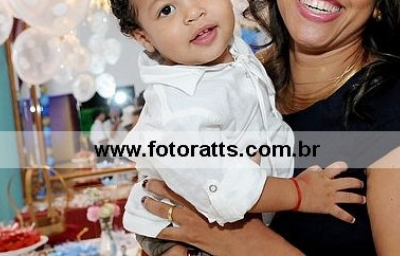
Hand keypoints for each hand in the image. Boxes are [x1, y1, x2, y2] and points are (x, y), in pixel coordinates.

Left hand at [141, 179, 302, 255]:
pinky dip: (157, 232)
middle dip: (155, 187)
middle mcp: (196, 206)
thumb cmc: (250, 219)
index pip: (185, 181)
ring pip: (165, 212)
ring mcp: (191, 223)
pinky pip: (169, 235)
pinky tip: (149, 229)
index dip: (172, 174)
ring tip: (143, 201)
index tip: (162, 167)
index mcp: (206, 194)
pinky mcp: (191, 238)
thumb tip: (257, 155)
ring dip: (152, 206)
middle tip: (145, 182)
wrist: (251, 244)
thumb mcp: (247, 194)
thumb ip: (246, 175)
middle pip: (170, 194)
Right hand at [295, 161, 364, 222]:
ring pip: (348, 197)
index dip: (343, 166)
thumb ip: (315, 169)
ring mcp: (331, 197)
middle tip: (361, 184)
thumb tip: (319, 168)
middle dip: (356, 183)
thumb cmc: (299, 183)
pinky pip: (340, 213)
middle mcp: (330, 185)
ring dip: (357, 198)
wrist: (296, 194)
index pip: (337, 168)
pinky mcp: (328, 207)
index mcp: (324, 175)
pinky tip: (352, 220)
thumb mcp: (307, 172)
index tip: (346, 166)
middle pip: (348, 182)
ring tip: (363, 199)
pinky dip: (347, 217)